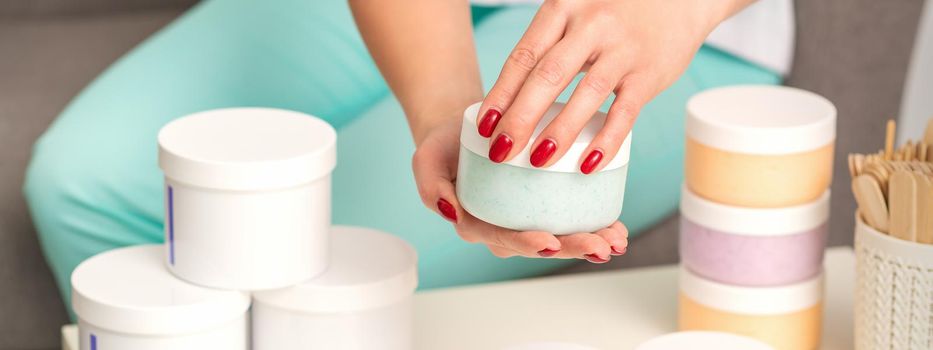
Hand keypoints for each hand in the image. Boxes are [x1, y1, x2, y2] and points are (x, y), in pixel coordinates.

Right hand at [412, 116, 629, 261]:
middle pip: (541, 244)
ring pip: (561, 236)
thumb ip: (431, 187)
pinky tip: (616, 226)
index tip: (551, 242)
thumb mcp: (426, 161)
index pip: (505, 238)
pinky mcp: (543, 203)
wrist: (460, 129)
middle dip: (574, 247)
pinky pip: (569, 218)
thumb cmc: (444, 147)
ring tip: (617, 240)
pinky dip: (594, 223)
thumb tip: (451, 211)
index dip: (528, 243)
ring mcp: (525, 217)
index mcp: (477, 224)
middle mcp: (504, 226)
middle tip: (601, 245)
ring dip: (591, 241)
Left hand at [477, 0, 741, 171]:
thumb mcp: (576, 11)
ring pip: (585, 95)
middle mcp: (591, 25)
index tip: (484, 126)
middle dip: (520, 118)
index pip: (525, 56)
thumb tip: (511, 100)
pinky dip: (605, 141)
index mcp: (563, 8)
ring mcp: (623, 49)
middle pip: (548, 76)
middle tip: (500, 152)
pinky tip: (587, 165)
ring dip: (559, 132)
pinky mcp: (649, 73)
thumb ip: (549, 44)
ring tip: (537, 162)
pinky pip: (624, 112)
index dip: (501, 93)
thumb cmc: (615, 10)